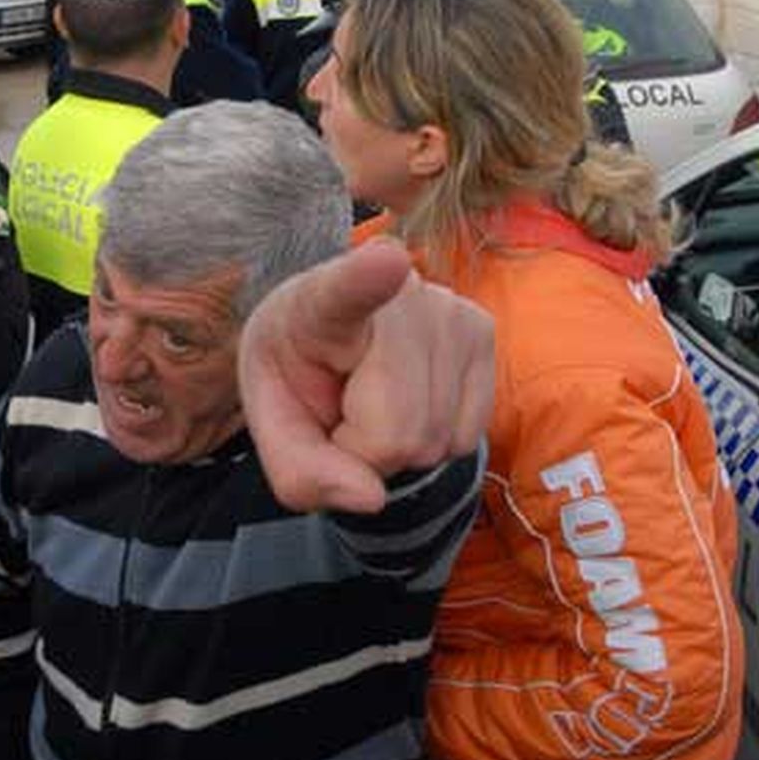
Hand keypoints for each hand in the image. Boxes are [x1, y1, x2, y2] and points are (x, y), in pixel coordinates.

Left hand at [238, 237, 493, 514]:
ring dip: (399, 446)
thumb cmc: (298, 375)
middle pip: (397, 431)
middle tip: (343, 411)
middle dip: (364, 451)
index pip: (346, 291)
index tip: (385, 260)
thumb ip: (301, 470)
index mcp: (321, 302)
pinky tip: (411, 398)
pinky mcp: (484, 331)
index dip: (367, 279)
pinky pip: (466, 437)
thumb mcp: (274, 425)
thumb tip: (369, 498)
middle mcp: (398, 295)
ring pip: (435, 440)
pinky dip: (434, 440)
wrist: (331, 340)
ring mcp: (450, 310)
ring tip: (374, 398)